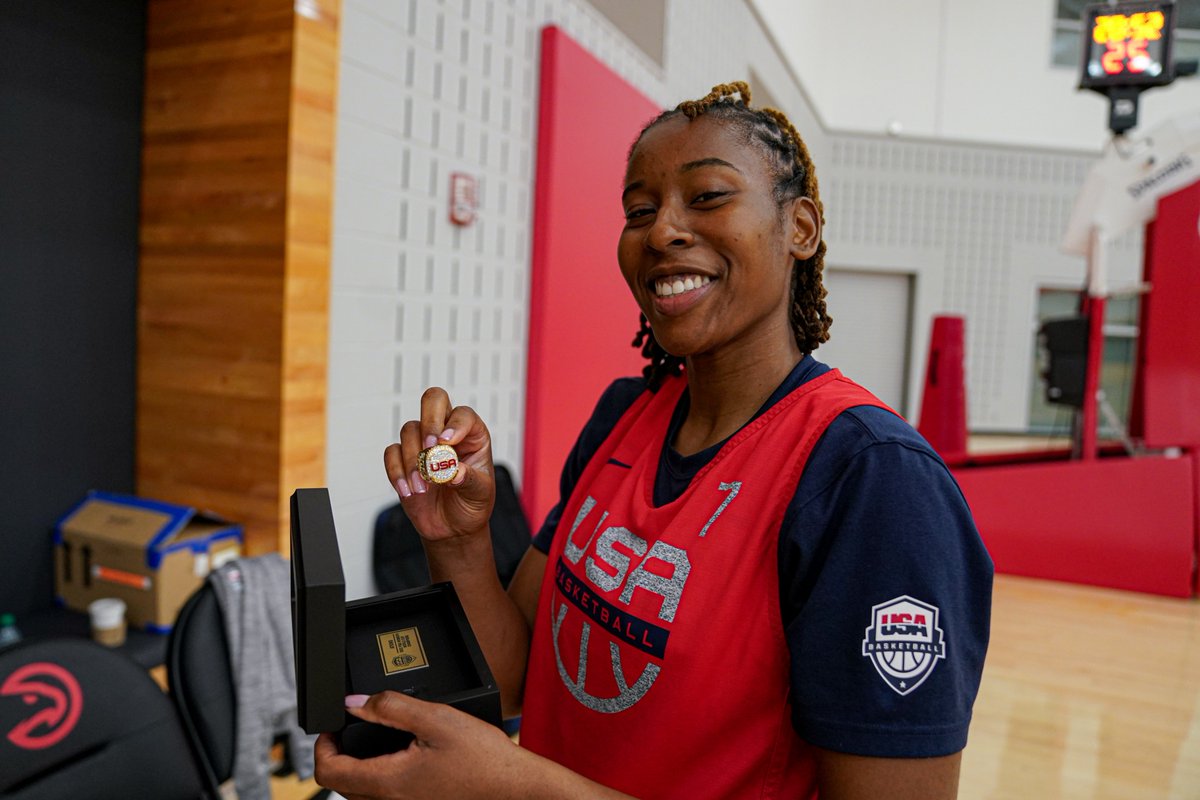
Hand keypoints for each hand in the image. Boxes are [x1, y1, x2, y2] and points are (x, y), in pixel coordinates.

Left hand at [313, 692, 529, 799]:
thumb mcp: (437, 719)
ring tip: (370, 742)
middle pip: (340, 786)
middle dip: (337, 756)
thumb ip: (392, 707)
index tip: (331, 727)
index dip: (320, 746)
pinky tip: (398, 760)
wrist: (514, 786)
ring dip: (355, 770)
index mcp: (388, 782)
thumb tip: (355, 702)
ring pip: (360, 796)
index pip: (328, 772)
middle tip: (348, 730)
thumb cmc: (483, 758)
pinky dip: (376, 780)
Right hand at [384, 387, 494, 542]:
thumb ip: (468, 480)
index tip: (446, 443)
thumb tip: (452, 470)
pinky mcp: (403, 458)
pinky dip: (397, 472)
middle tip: (429, 448)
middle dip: (429, 422)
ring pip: (409, 430)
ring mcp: (423, 442)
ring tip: (424, 488)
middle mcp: (446, 431)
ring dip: (414, 460)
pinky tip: (409, 491)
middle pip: (433, 400)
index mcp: (472, 434)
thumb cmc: (472, 504)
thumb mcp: (480, 494)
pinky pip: (392, 452)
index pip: (462, 414)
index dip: (454, 424)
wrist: (453, 527)